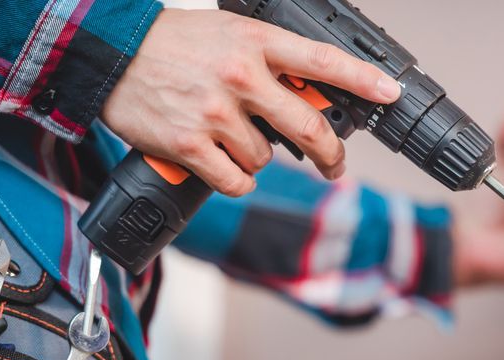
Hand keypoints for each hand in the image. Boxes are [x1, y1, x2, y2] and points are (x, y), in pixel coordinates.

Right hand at [101, 9, 401, 196]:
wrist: (112, 56)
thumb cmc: (172, 45)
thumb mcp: (228, 34)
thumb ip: (269, 61)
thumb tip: (309, 94)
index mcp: (255, 43)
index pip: (322, 60)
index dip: (362, 80)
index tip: (390, 93)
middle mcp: (241, 78)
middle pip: (309, 127)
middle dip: (331, 154)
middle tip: (335, 164)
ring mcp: (217, 114)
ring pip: (267, 158)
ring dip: (257, 156)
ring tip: (229, 137)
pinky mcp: (192, 146)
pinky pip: (238, 180)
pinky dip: (236, 179)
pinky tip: (220, 163)